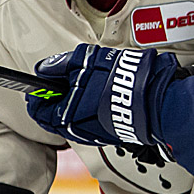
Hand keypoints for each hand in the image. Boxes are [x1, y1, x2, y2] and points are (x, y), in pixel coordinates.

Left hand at [25, 44, 179, 148]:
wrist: (155, 99)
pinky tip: (103, 92)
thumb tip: (44, 68)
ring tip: (90, 81)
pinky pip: (91, 119)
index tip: (42, 79)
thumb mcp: (84, 60)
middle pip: (56, 113)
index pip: (38, 108)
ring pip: (74, 116)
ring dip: (76, 100)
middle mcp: (76, 130)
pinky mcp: (109, 132)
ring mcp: (94, 133)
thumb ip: (59, 64)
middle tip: (68, 76)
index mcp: (64, 116)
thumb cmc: (121, 81)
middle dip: (59, 94)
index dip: (39, 90)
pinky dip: (91, 106)